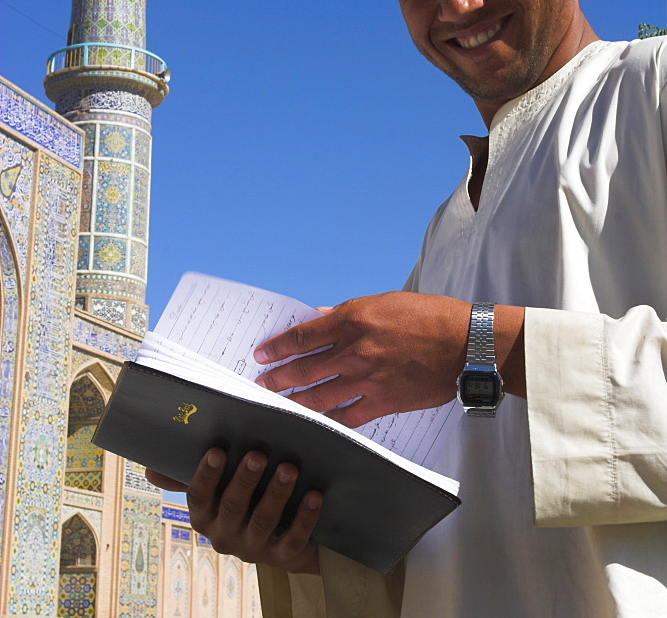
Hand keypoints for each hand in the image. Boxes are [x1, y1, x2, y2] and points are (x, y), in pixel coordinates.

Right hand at [146, 449, 321, 573]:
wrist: (282, 537)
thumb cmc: (244, 496)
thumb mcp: (217, 487)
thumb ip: (188, 476)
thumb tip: (150, 469)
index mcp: (205, 516)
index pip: (199, 497)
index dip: (206, 475)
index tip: (216, 450)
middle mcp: (225, 536)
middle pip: (233, 506)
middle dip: (245, 480)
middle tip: (258, 453)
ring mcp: (254, 549)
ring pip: (263, 521)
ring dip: (277, 493)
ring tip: (290, 468)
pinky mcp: (283, 557)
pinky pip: (293, 539)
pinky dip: (304, 517)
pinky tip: (314, 495)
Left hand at [254, 291, 472, 426]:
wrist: (464, 344)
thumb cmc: (427, 316)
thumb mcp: (382, 303)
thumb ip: (346, 314)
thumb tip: (318, 318)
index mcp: (353, 320)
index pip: (303, 336)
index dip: (277, 346)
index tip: (261, 354)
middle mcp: (355, 351)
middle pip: (304, 369)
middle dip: (277, 377)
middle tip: (260, 383)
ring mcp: (368, 380)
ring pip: (319, 395)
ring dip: (293, 401)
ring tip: (277, 403)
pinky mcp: (383, 402)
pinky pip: (347, 416)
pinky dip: (328, 420)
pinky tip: (314, 422)